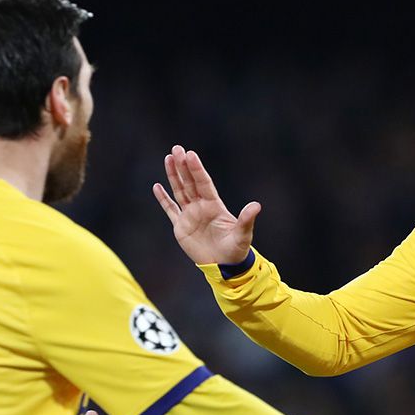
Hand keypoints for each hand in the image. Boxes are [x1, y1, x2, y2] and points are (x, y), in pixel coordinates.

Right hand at [153, 145, 260, 264]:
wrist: (224, 265)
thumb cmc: (236, 249)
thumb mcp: (243, 235)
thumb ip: (246, 220)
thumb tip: (256, 205)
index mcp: (214, 205)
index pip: (203, 183)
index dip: (196, 169)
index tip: (190, 155)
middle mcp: (201, 206)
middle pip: (190, 182)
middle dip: (183, 166)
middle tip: (177, 148)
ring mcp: (190, 215)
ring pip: (179, 191)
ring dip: (173, 176)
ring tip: (168, 158)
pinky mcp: (181, 226)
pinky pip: (170, 209)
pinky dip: (163, 199)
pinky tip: (157, 186)